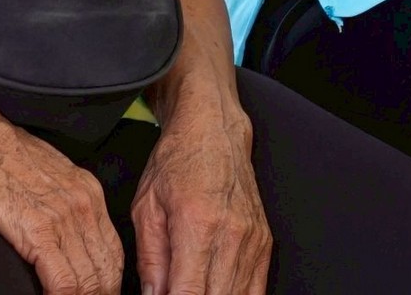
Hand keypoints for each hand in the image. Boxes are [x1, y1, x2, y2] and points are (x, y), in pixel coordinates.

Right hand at [0, 109, 123, 293]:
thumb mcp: (45, 179)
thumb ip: (61, 209)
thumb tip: (63, 244)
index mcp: (87, 192)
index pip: (113, 253)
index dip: (109, 284)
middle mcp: (83, 204)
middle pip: (107, 270)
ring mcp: (63, 217)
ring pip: (89, 281)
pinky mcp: (38, 229)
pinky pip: (63, 282)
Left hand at [132, 90, 270, 294]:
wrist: (214, 131)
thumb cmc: (178, 161)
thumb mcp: (146, 207)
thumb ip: (150, 259)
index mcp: (198, 224)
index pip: (190, 293)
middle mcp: (231, 234)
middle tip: (176, 294)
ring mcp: (252, 240)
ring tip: (194, 291)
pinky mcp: (263, 242)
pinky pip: (257, 288)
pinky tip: (218, 292)